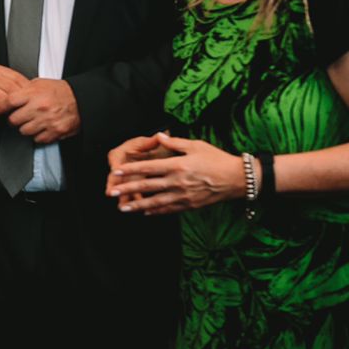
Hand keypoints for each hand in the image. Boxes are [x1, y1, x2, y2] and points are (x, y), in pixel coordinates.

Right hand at [0, 65, 28, 118]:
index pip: (18, 78)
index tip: (32, 99)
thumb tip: (30, 92)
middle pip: (13, 88)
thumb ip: (10, 84)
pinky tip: (2, 115)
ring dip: (11, 108)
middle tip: (26, 108)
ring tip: (15, 113)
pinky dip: (0, 113)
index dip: (28, 90)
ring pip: (4, 98)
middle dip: (21, 100)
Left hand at [0, 78, 79, 143]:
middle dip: (13, 119)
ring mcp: (47, 121)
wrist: (81, 100)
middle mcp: (39, 108)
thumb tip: (7, 96)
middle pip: (13, 120)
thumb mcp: (40, 83)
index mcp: (34, 94)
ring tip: (32, 120)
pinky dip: (37, 134)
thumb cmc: (60, 91)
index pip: (9, 101)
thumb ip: (23, 90)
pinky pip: (37, 139)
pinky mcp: (54, 132)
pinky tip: (42, 126)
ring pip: (24, 131)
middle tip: (18, 116)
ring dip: (25, 127)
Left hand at [107, 131, 244, 215]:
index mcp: (178, 165)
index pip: (149, 168)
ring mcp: (183, 196)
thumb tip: (159, 136)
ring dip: (137, 205)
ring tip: (123, 208)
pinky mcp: (189, 205)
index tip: (117, 172)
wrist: (237, 179)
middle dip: (128, 189)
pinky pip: (169, 209)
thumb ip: (175, 143)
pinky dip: (156, 211)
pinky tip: (145, 212)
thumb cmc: (216, 159)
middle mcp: (178, 182)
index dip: (131, 170)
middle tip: (111, 192)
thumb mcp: (196, 145)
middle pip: (148, 186)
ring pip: (155, 202)